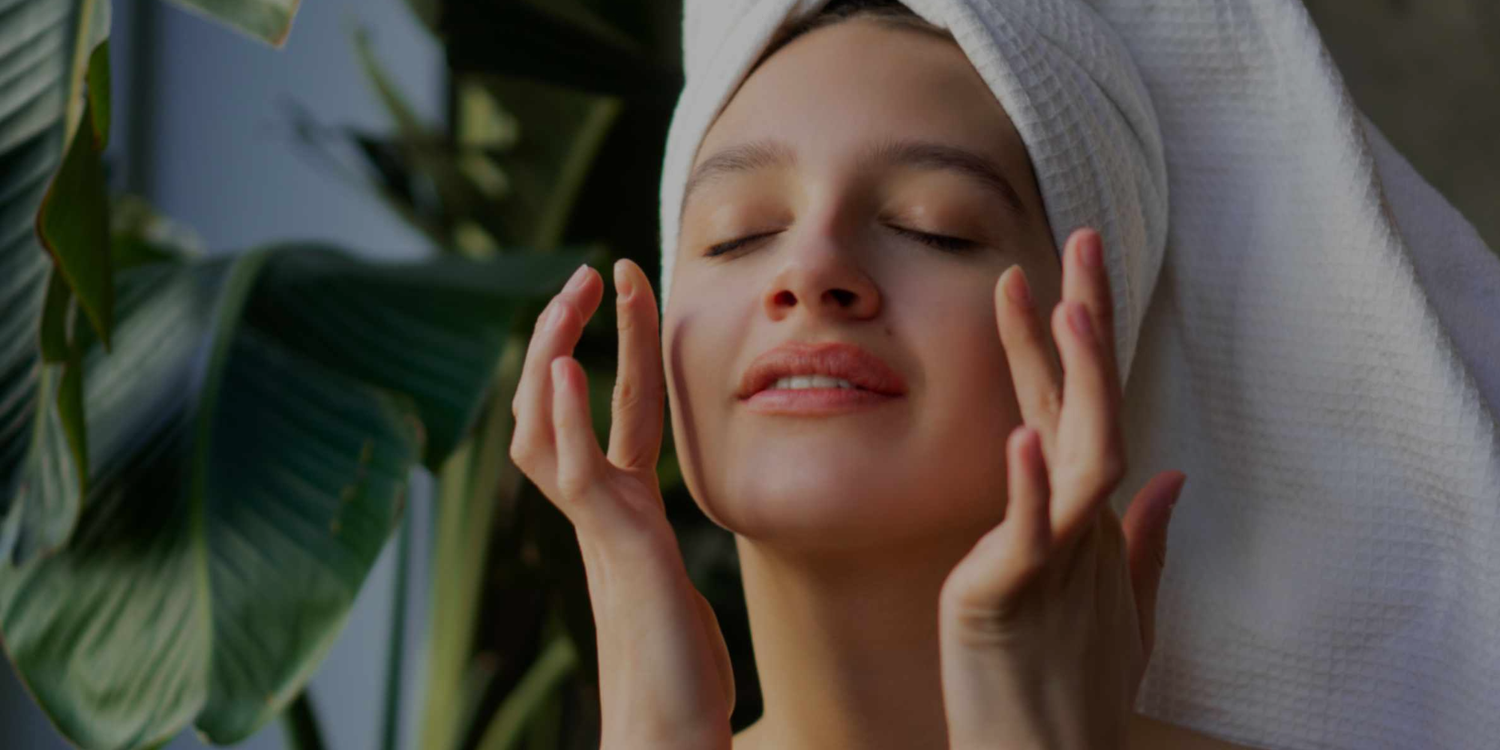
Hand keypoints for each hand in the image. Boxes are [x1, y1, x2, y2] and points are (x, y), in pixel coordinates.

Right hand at [509, 259, 734, 749]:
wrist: (667, 731)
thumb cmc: (679, 669)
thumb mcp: (676, 582)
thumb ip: (656, 540)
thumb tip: (660, 520)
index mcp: (623, 513)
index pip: (616, 412)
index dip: (620, 349)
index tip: (630, 289)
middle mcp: (601, 514)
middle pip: (559, 407)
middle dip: (569, 334)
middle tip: (590, 270)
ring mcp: (602, 530)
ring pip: (551, 429)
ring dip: (559, 354)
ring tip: (572, 293)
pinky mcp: (615, 550)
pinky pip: (576, 474)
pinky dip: (562, 418)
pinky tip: (560, 371)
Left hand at [937, 228, 1186, 749]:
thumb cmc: (1074, 688)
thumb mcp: (1120, 607)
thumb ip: (1144, 539)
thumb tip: (1171, 478)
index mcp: (1089, 518)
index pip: (1075, 411)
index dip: (1066, 344)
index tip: (1053, 276)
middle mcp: (1080, 525)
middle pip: (1089, 407)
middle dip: (1087, 322)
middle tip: (1083, 240)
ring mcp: (1055, 556)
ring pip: (1079, 455)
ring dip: (1077, 381)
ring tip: (1067, 306)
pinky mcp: (1014, 595)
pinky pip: (1028, 532)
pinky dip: (1031, 484)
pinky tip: (1024, 433)